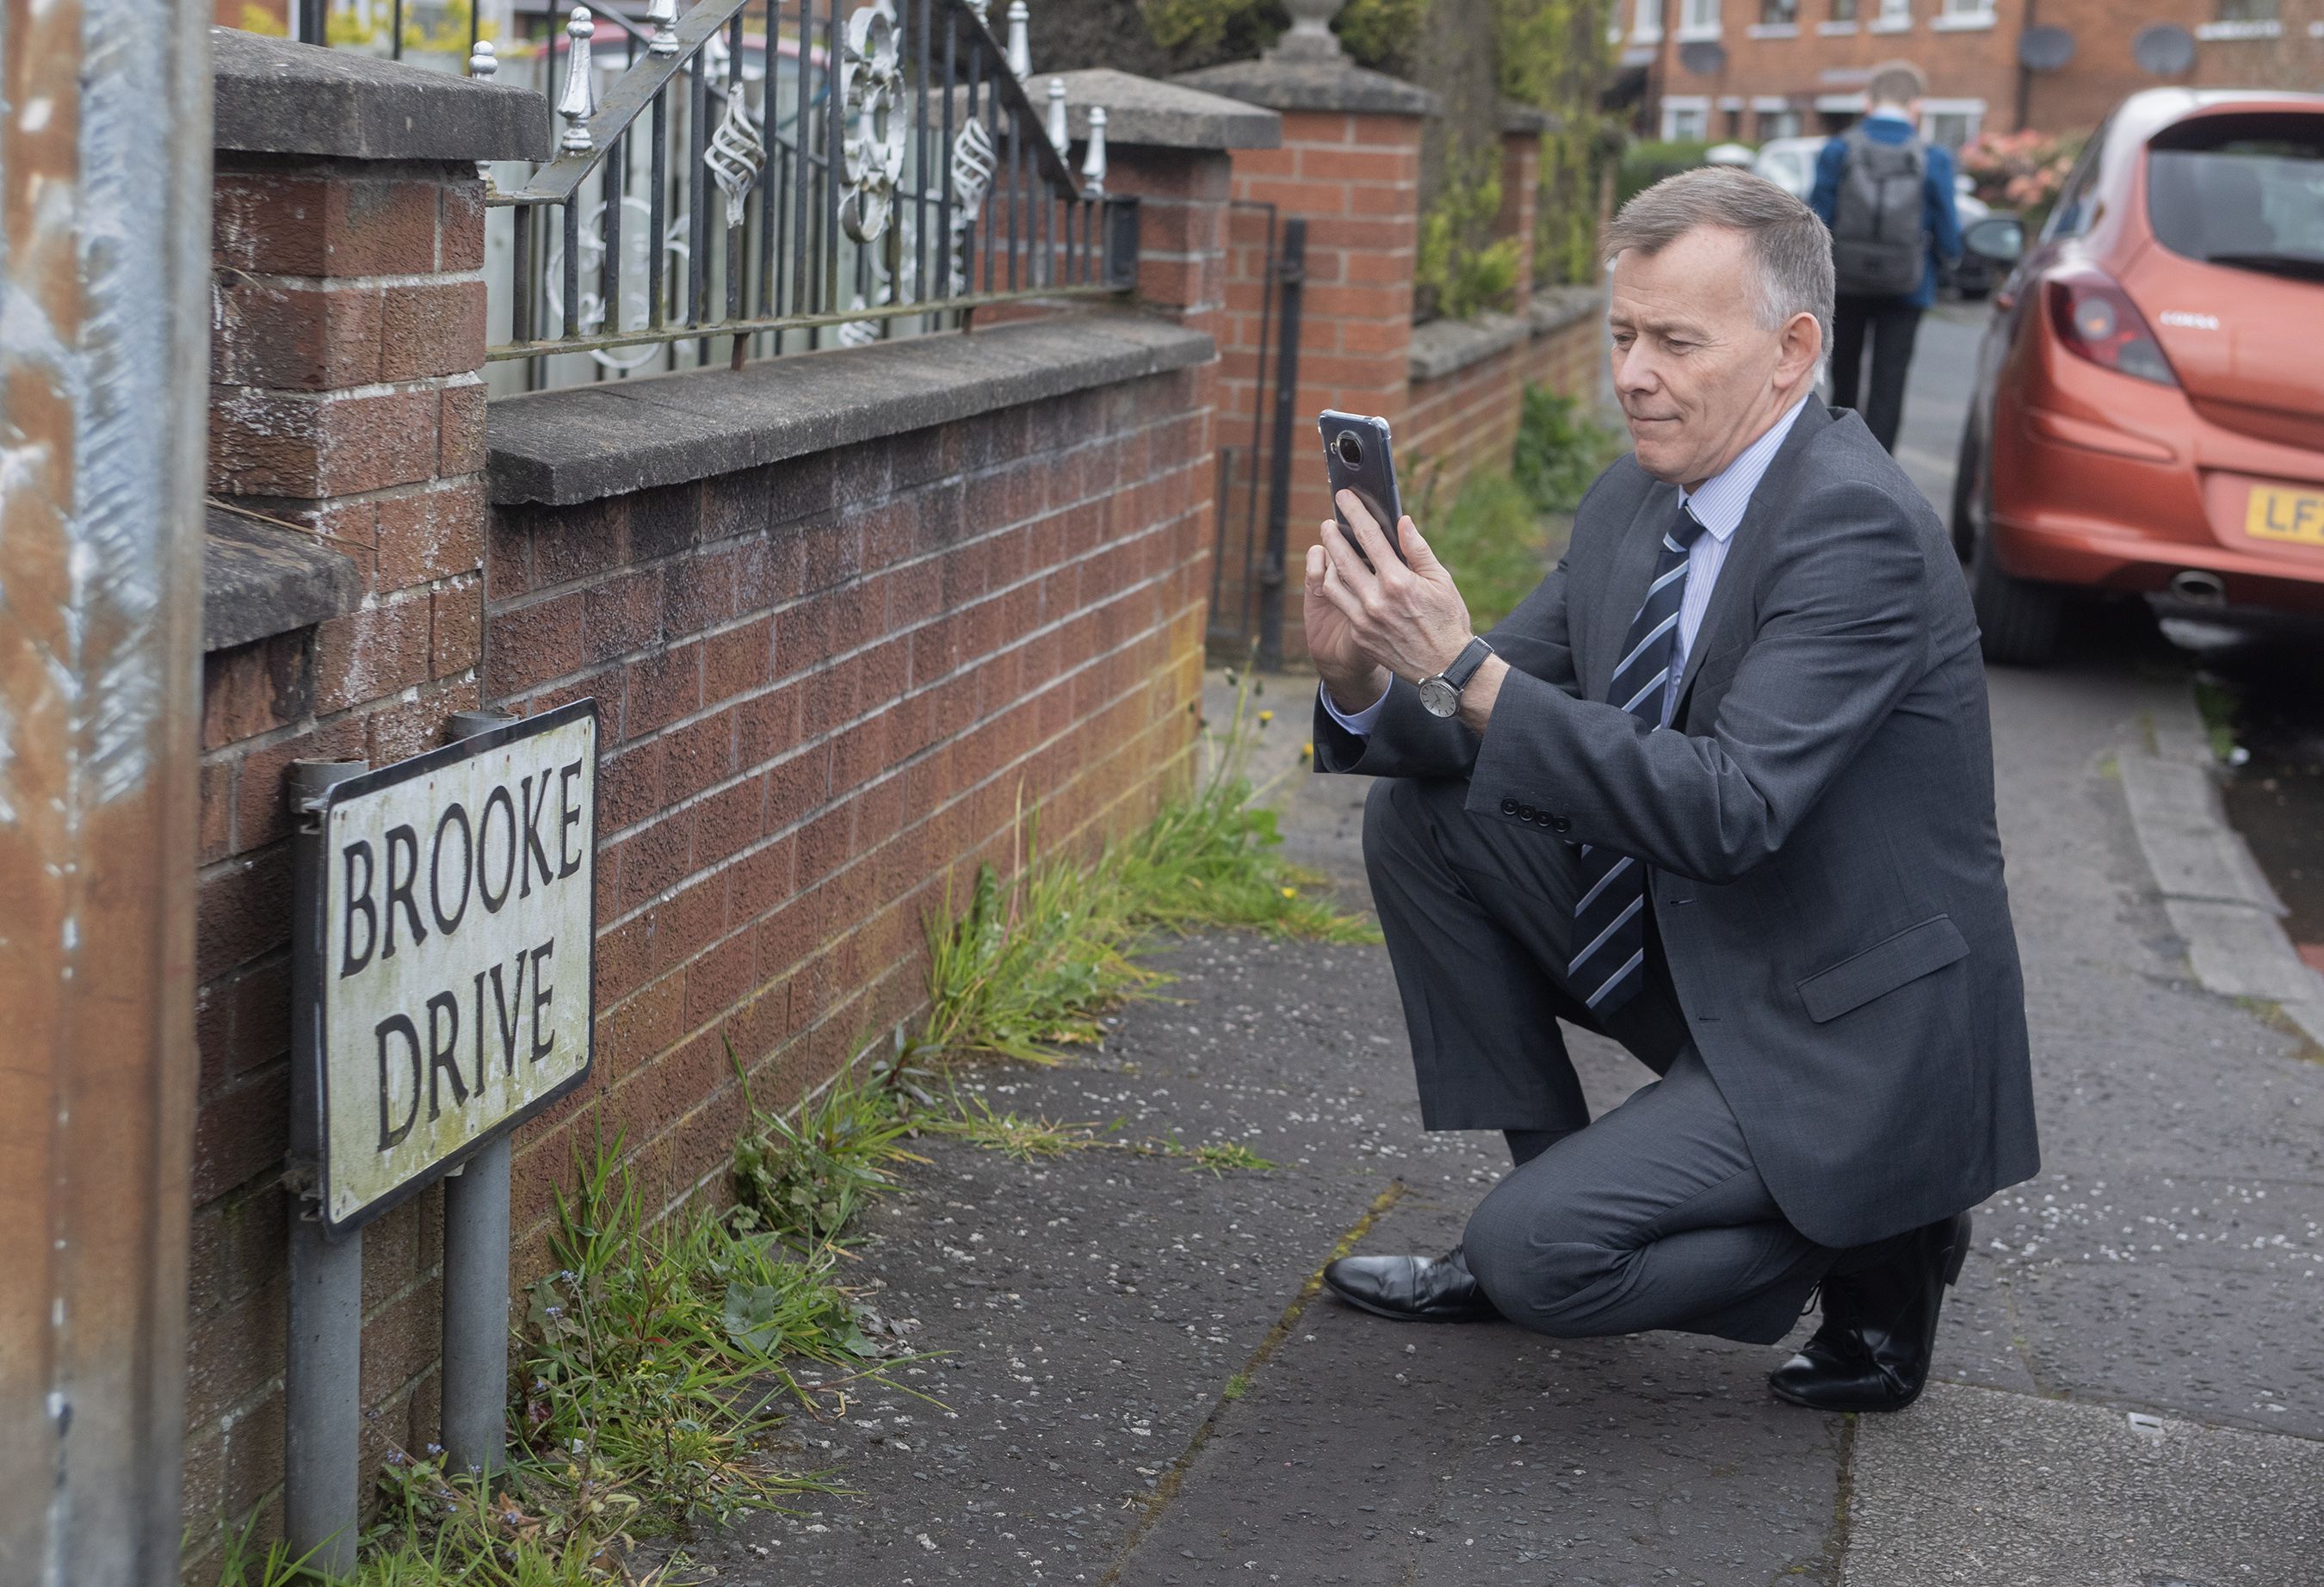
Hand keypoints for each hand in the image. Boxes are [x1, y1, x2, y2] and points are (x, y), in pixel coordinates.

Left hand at [1308, 489, 1474, 689]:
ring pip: (1332, 583)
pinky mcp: (1360, 635)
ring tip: (1331, 551)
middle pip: (1341, 558)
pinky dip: (1337, 587)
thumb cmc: (1448, 620)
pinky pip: (1340, 605)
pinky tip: (1342, 578)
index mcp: (1398, 581)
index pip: (1368, 537)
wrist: (1445, 667)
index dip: (1354, 512)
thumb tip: (1402, 521)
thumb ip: (1418, 550)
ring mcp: (1364, 620)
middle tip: (1328, 523)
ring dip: (1328, 563)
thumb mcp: (1440, 581)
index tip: (1343, 498)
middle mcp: (1376, 600)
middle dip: (1331, 535)